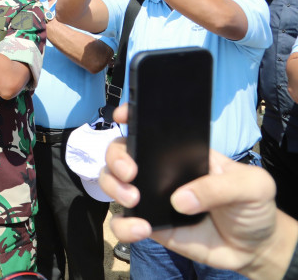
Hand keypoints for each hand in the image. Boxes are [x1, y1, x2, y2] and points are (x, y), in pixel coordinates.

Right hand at [99, 104, 290, 277]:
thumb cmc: (254, 207)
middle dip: (116, 158)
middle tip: (130, 173)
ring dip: (113, 187)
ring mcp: (152, 197)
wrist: (255, 249)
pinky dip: (124, 226)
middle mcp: (159, 170)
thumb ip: (220, 187)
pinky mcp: (150, 225)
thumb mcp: (252, 186)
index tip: (123, 117)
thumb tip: (180, 200)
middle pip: (120, 152)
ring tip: (134, 200)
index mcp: (181, 152)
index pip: (150, 128)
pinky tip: (143, 229)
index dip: (132, 116)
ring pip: (112, 182)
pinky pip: (123, 223)